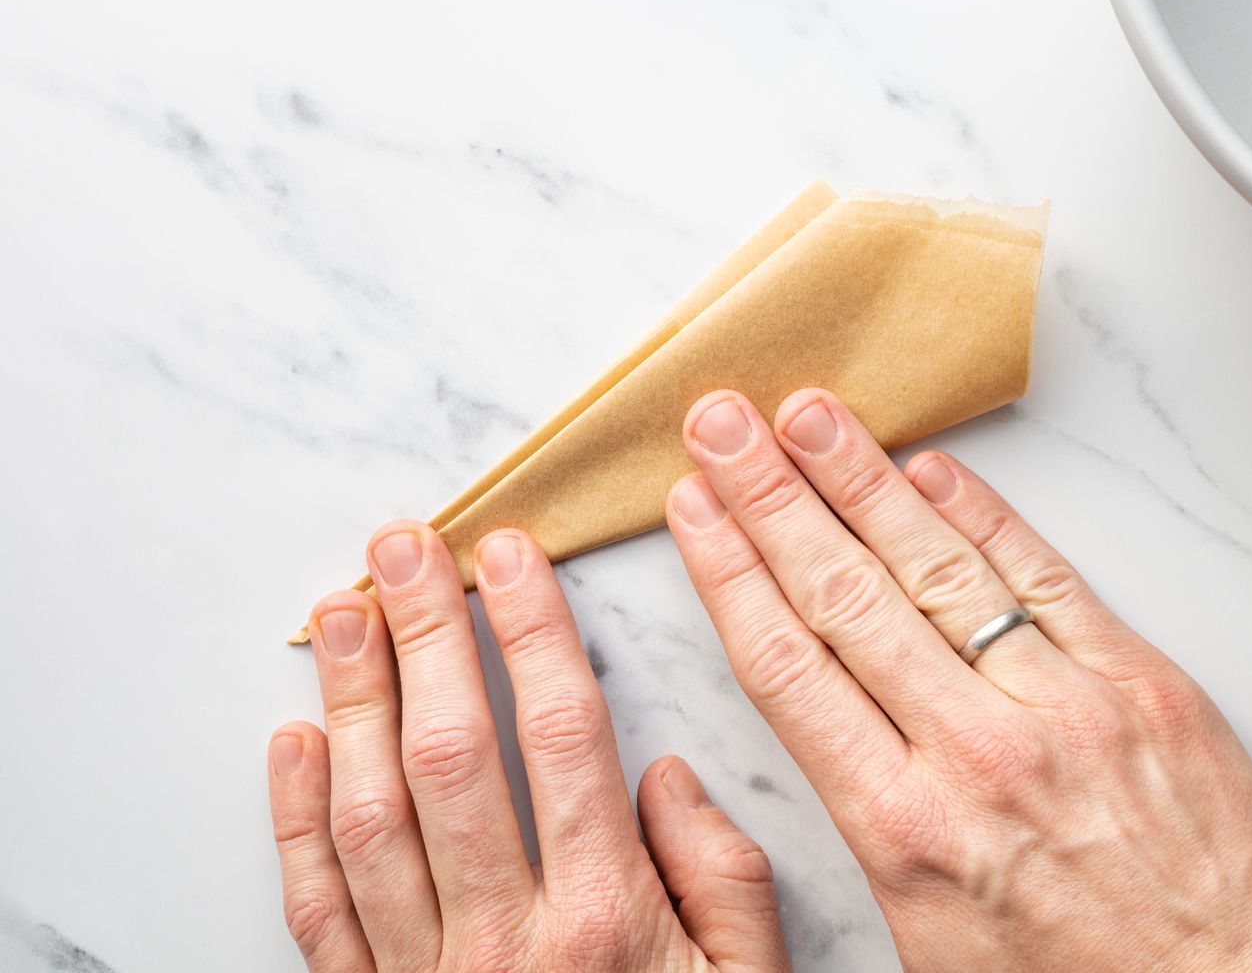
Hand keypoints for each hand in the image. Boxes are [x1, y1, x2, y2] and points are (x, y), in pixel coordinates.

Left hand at [267, 522, 788, 970]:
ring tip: (344, 613)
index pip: (560, 735)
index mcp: (611, 919)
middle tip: (403, 548)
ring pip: (371, 819)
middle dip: (425, 637)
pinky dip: (295, 823)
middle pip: (451, 756)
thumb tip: (665, 772)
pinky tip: (295, 743)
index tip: (508, 555)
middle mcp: (509, 942)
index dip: (530, 632)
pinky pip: (320, 912)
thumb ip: (727, 878)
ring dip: (352, 703)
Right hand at [667, 388, 1251, 971]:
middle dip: (771, 499)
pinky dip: (984, 518)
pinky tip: (930, 469)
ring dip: (863, 483)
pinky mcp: (1139, 681)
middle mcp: (973, 754)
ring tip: (808, 416)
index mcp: (900, 825)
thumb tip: (813, 704)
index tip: (692, 508)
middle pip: (845, 596)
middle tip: (722, 422)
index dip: (730, 572)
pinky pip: (1044, 578)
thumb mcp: (920, 933)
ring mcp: (1060, 708)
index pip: (787, 666)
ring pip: (937, 571)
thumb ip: (864, 816)